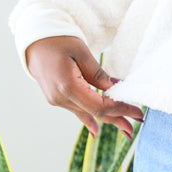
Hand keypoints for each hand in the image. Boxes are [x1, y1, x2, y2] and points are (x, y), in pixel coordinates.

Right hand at [24, 35, 143, 138]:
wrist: (34, 41)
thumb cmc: (57, 40)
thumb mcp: (82, 53)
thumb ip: (98, 74)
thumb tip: (115, 89)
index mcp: (67, 86)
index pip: (99, 106)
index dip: (119, 108)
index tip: (136, 109)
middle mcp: (60, 97)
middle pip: (95, 113)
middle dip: (118, 118)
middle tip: (138, 122)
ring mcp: (57, 100)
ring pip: (88, 113)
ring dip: (108, 119)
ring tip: (126, 127)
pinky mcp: (56, 98)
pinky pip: (76, 111)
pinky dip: (89, 119)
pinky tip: (96, 131)